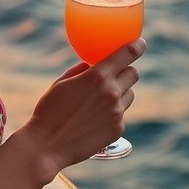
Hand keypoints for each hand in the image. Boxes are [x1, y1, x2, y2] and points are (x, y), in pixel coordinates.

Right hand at [23, 38, 145, 177]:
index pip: (127, 54)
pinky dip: (112, 112)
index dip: (137, 46)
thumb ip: (81, 71)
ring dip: (120, 92)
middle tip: (115, 74)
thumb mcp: (61, 83)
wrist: (47, 145)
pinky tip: (94, 119)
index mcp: (96, 76)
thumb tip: (91, 65)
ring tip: (99, 101)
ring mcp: (117, 112)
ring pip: (129, 94)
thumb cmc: (49, 111)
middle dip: (126, 71)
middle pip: (133, 74)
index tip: (141, 43)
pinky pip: (121, 114)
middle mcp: (111, 92)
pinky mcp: (118, 129)